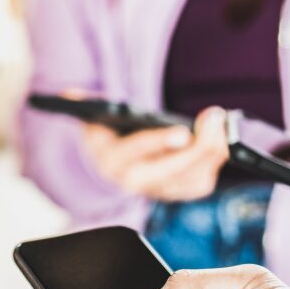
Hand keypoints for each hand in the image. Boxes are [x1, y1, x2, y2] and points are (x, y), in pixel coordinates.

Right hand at [83, 106, 228, 201]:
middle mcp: (133, 180)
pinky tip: (220, 143)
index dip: (160, 143)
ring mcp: (155, 190)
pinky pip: (200, 186)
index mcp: (112, 160)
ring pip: (191, 179)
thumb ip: (84, 106)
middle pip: (174, 170)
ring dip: (213, 153)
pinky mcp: (173, 193)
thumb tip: (68, 95)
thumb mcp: (92, 119)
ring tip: (221, 124)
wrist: (105, 166)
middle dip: (200, 145)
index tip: (183, 133)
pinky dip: (213, 164)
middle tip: (216, 117)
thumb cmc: (105, 135)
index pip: (137, 151)